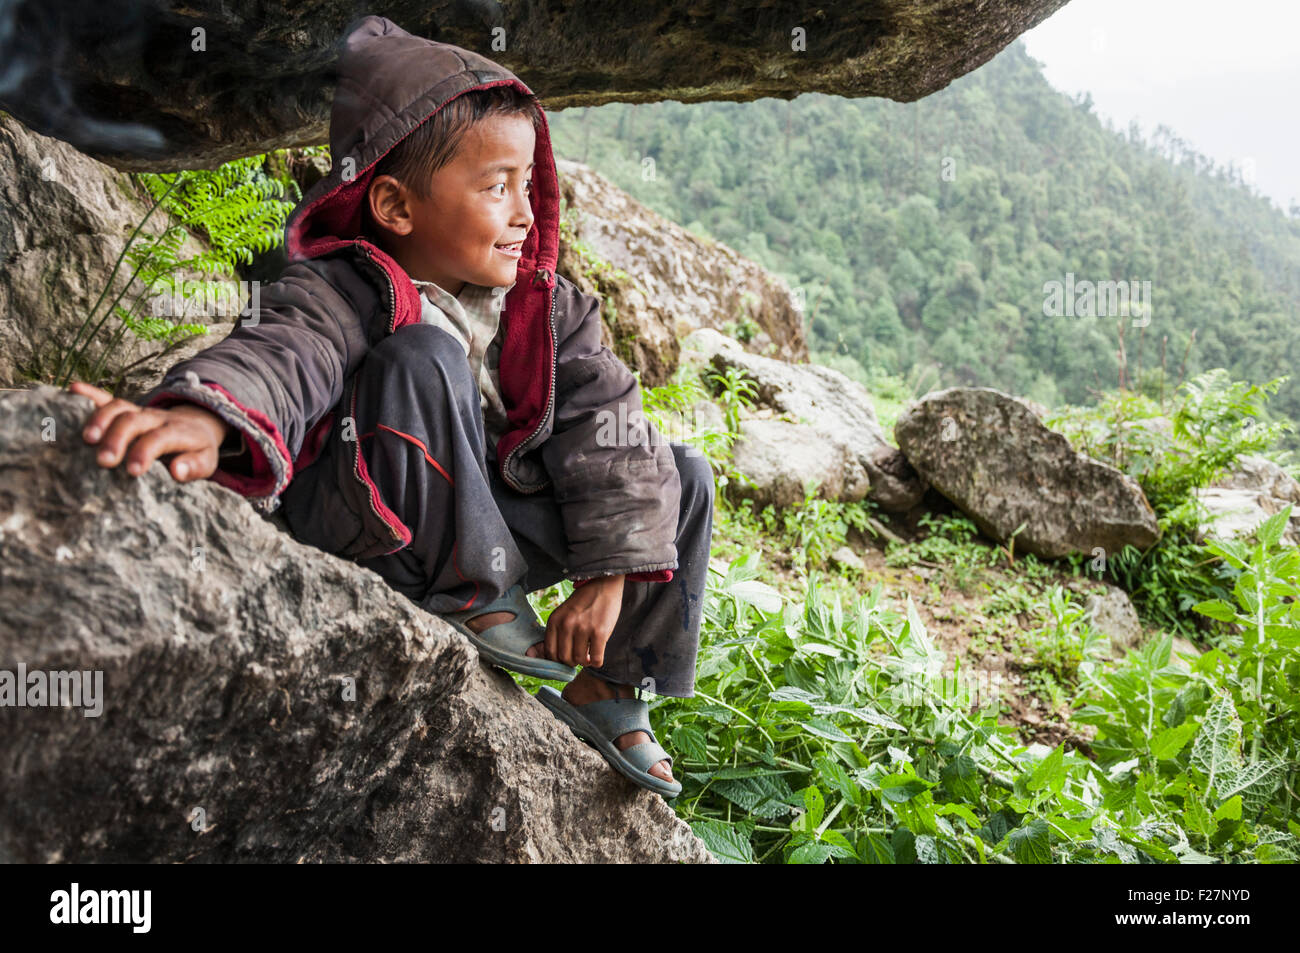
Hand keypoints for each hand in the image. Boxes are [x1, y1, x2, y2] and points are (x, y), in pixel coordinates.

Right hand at [69, 380, 230, 482]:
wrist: (196, 425)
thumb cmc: (197, 449)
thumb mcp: (206, 461)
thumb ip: (194, 467)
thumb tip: (177, 471)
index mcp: (177, 432)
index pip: (159, 438)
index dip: (145, 452)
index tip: (132, 471)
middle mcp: (156, 418)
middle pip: (133, 420)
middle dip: (117, 438)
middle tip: (103, 461)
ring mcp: (140, 411)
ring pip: (118, 407)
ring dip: (100, 419)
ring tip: (86, 439)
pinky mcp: (127, 409)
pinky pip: (107, 398)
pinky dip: (90, 394)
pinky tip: (74, 390)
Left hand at [544, 575, 624, 667]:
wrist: (602, 585)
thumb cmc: (582, 603)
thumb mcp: (563, 614)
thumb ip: (556, 633)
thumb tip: (543, 657)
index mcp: (554, 620)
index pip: (550, 652)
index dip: (558, 660)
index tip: (566, 658)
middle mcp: (566, 624)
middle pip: (564, 659)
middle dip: (572, 662)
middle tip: (579, 656)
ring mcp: (583, 628)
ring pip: (580, 660)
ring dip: (585, 661)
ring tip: (589, 653)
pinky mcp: (600, 632)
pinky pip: (596, 659)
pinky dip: (596, 662)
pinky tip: (597, 655)